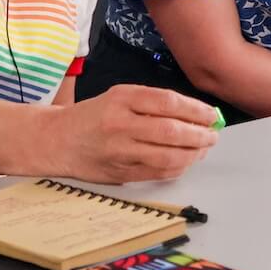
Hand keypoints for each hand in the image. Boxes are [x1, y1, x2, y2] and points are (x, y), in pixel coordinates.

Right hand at [52, 84, 219, 183]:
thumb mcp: (120, 96)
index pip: (169, 103)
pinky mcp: (119, 173)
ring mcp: (120, 151)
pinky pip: (157, 173)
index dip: (196, 110)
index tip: (212, 115)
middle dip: (200, 135)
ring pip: (167, 156)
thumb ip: (153, 103)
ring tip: (203, 149)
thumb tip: (195, 114)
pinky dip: (177, 168)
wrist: (57, 139)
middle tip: (213, 135)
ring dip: (193, 154)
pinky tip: (185, 161)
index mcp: (123, 99)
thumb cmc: (94, 116)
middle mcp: (121, 124)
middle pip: (171, 131)